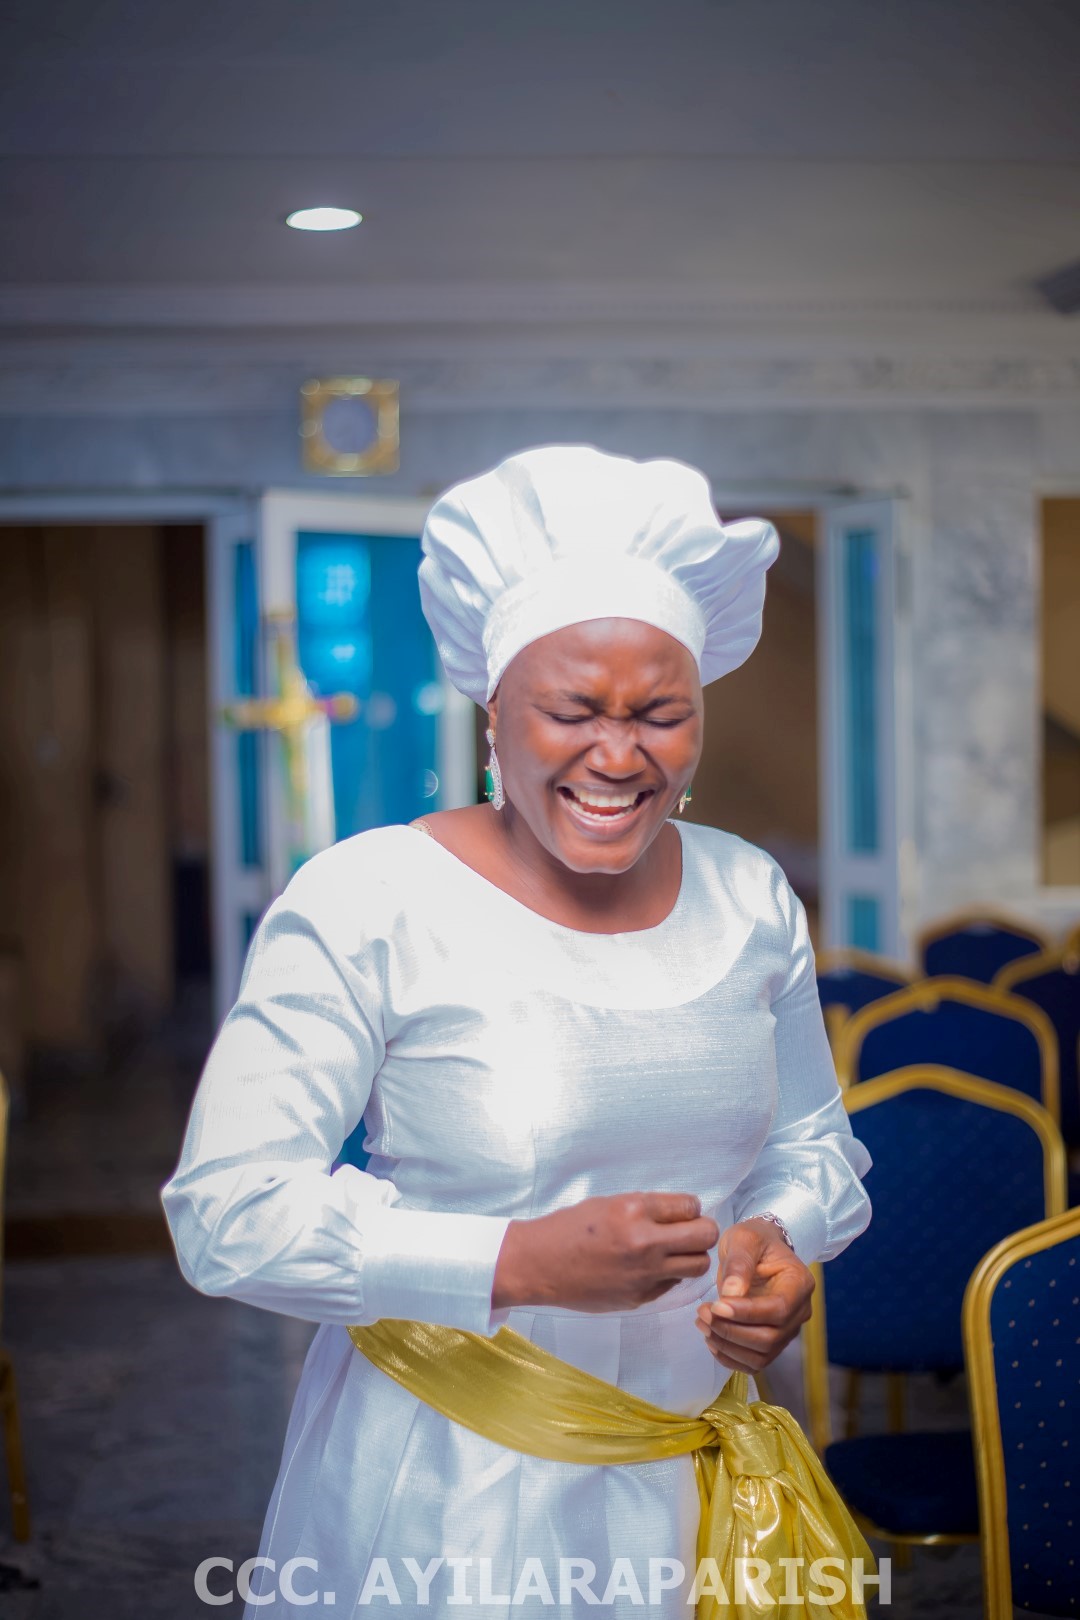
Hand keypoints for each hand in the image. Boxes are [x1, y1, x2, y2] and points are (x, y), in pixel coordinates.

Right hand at [492, 1192, 719, 1312]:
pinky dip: (670, 1275)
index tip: (683, 1212)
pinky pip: (672, 1284)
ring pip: (698, 1264)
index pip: (691, 1206)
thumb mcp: (608, 1203)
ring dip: (692, 1256)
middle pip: (705, 1235)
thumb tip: (679, 1214)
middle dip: (703, 1230)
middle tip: (691, 1231)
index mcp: (634, 1209)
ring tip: (676, 1252)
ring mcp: (644, 1273)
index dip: (691, 1208)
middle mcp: (645, 1241)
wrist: (539, 1264)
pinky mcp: (639, 1297)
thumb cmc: (569, 1227)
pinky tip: (652, 1269)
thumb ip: (645, 1208)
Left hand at [694, 1217, 813, 1372]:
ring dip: (727, 1345)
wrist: (758, 1250)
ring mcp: (787, 1331)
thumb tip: (730, 1295)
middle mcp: (800, 1312)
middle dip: (732, 1330)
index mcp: (799, 1283)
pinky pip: (754, 1363)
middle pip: (769, 1338)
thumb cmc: (753, 1240)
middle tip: (702, 1313)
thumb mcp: (744, 1239)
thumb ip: (739, 1263)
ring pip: (761, 1355)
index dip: (746, 1313)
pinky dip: (730, 1358)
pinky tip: (711, 1339)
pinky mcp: (772, 1343)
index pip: (778, 1309)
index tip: (716, 1305)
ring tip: (702, 1323)